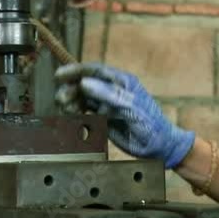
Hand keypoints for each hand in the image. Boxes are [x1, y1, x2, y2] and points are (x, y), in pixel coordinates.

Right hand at [54, 63, 194, 168]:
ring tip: (67, 110)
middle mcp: (113, 91)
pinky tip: (74, 119)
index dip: (76, 71)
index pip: (95, 71)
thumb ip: (108, 94)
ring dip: (72, 103)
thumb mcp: (130, 107)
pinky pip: (86, 114)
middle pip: (85, 85)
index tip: (59, 75)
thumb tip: (84, 82)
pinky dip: (77, 115)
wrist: (159, 147)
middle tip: (62, 100)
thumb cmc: (151, 124)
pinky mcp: (104, 120)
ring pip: (83, 99)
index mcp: (122, 82)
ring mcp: (108, 105)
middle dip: (71, 90)